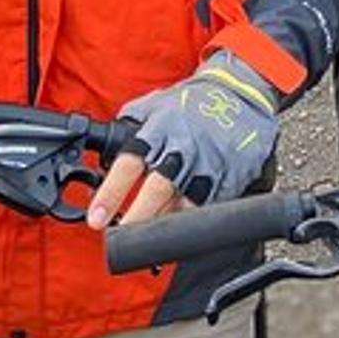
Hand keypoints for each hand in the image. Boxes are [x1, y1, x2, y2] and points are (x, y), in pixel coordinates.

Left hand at [86, 53, 278, 230]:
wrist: (242, 94)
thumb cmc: (193, 101)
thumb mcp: (157, 103)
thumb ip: (130, 125)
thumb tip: (103, 147)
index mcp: (160, 128)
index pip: (129, 163)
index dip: (111, 193)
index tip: (96, 218)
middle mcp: (184, 147)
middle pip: (159, 188)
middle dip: (138, 216)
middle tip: (121, 238)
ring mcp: (209, 164)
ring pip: (186, 204)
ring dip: (166, 224)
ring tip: (151, 243)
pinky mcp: (231, 177)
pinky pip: (209, 207)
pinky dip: (194, 222)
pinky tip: (180, 232)